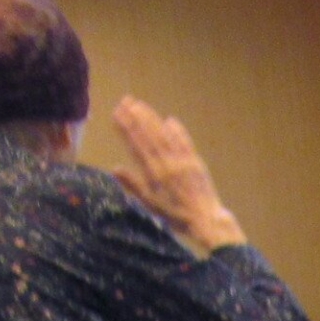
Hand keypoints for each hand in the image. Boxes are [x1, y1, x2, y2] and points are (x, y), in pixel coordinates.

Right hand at [111, 97, 244, 250]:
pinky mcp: (196, 162)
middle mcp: (167, 164)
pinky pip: (185, 142)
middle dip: (136, 117)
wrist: (205, 220)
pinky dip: (177, 131)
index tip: (117, 112)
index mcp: (153, 173)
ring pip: (164, 135)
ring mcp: (182, 161)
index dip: (126, 127)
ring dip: (152, 119)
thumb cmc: (175, 215)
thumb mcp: (150, 204)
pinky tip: (170, 120)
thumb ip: (133, 184)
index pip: (136, 145)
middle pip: (149, 135)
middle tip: (126, 100)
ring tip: (140, 105)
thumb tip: (114, 168)